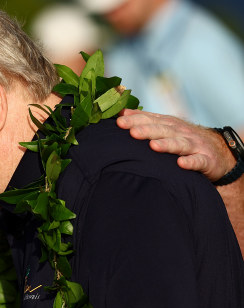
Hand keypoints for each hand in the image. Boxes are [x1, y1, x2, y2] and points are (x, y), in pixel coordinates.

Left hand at [117, 109, 234, 181]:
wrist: (219, 151)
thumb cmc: (184, 139)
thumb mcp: (166, 127)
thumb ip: (145, 120)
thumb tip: (121, 113)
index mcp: (169, 124)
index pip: (150, 120)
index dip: (135, 120)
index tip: (119, 122)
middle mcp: (181, 133)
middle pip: (163, 130)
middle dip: (148, 130)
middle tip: (132, 132)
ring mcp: (194, 146)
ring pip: (180, 144)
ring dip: (167, 144)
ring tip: (153, 146)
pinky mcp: (206, 160)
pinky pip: (198, 161)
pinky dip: (191, 162)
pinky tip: (181, 164)